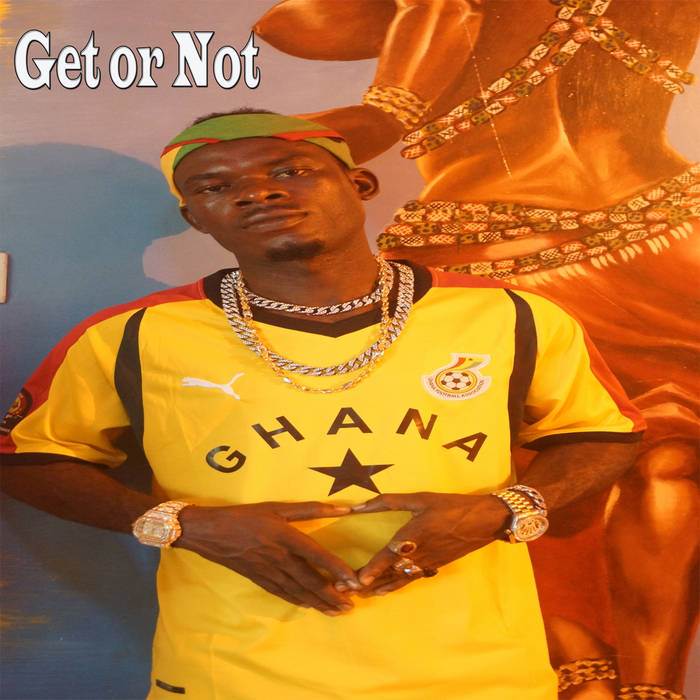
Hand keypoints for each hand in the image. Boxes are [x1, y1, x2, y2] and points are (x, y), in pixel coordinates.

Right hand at [176, 501, 360, 614]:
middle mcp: (279, 558)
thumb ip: (310, 508)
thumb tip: (343, 507)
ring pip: (298, 591)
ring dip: (319, 603)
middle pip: (310, 580)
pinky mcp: (259, 579)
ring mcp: (268, 571)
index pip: (317, 555)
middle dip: (332, 596)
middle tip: (351, 606)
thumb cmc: (245, 515)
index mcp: (286, 537)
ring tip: (337, 611)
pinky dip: (298, 601)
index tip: (354, 581)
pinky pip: (282, 593)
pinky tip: (309, 606)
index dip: (337, 569)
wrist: (210, 532)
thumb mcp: (277, 506)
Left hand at [346, 492, 508, 595]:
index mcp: (414, 535)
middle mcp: (420, 553)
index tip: (358, 581)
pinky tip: (385, 589)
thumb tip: (358, 505)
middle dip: (369, 582)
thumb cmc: (450, 506)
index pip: (388, 556)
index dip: (372, 569)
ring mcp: (429, 562)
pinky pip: (412, 578)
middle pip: (390, 572)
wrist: (484, 520)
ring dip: (380, 585)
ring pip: (400, 578)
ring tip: (361, 593)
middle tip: (347, 591)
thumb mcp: (420, 499)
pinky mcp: (436, 565)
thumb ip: (388, 502)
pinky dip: (397, 585)